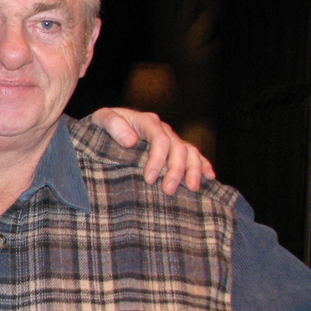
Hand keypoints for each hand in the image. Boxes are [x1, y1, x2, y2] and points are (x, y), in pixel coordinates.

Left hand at [89, 106, 214, 194]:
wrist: (104, 131)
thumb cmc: (100, 127)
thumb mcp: (101, 119)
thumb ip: (113, 124)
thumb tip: (131, 140)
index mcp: (146, 121)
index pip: (159, 138)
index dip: (157, 159)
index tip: (149, 179)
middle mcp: (162, 128)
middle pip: (177, 148)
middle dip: (175, 170)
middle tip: (168, 191)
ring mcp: (170, 138)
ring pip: (190, 152)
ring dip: (193, 170)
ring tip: (191, 189)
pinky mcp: (174, 149)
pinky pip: (194, 155)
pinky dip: (203, 165)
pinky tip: (210, 178)